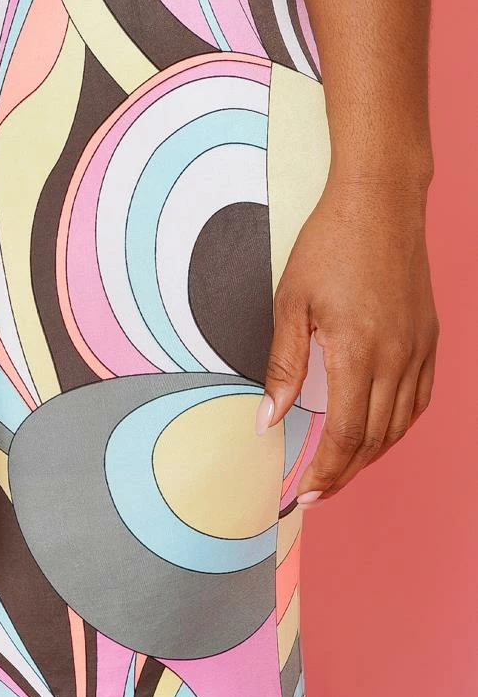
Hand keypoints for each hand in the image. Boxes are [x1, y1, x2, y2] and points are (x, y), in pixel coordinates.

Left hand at [256, 173, 437, 503]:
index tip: (304, 493)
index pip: (346, 435)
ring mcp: (419, 349)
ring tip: (341, 467)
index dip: (326, 471)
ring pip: (401, 424)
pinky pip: (420, 398)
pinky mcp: (429, 338)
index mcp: (358, 352)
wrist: (379, 203)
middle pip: (375, 439)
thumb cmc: (329, 244)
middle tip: (317, 491)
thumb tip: (267, 419)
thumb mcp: (290, 302)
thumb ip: (282, 365)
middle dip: (345, 472)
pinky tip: (379, 429)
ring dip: (372, 453)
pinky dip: (399, 424)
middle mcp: (396, 358)